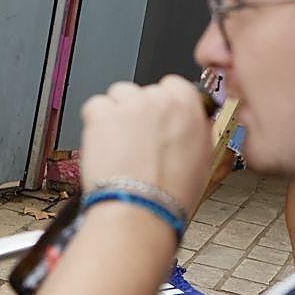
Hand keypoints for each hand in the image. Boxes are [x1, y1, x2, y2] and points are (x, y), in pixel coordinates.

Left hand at [77, 76, 213, 218]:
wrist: (141, 210)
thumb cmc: (169, 196)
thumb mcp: (201, 160)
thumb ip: (192, 132)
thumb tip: (185, 125)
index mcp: (189, 107)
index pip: (173, 85)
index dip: (161, 103)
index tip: (155, 118)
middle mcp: (161, 101)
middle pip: (142, 91)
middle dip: (136, 111)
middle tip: (134, 140)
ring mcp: (131, 104)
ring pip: (117, 96)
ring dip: (114, 115)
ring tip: (117, 146)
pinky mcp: (103, 113)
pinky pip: (94, 107)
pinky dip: (94, 124)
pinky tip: (102, 147)